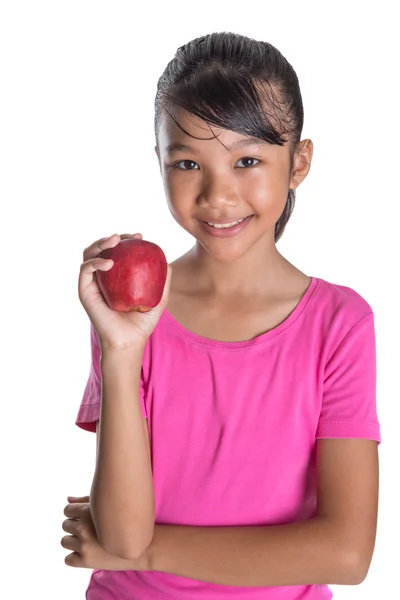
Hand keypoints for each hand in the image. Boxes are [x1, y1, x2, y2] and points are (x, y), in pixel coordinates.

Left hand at [61, 496, 149, 570]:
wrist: (142, 544)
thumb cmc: (124, 520)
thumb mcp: (106, 506)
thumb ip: (85, 501)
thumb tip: (68, 499)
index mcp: (88, 511)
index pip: (67, 510)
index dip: (75, 512)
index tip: (85, 516)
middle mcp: (83, 528)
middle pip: (65, 525)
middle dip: (75, 526)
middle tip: (90, 529)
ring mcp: (84, 546)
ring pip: (64, 541)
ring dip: (74, 541)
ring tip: (89, 540)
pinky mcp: (85, 561)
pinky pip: (68, 559)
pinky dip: (75, 556)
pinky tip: (88, 552)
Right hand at [79, 233, 171, 350]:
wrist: (129, 341)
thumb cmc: (142, 323)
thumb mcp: (158, 300)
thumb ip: (163, 282)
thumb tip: (168, 263)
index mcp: (116, 277)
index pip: (117, 252)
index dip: (126, 241)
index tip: (140, 237)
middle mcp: (102, 277)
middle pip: (101, 249)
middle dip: (113, 238)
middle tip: (128, 237)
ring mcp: (92, 283)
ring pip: (89, 254)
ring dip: (100, 243)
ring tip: (114, 241)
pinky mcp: (84, 291)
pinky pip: (86, 270)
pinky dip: (95, 262)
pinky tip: (109, 262)